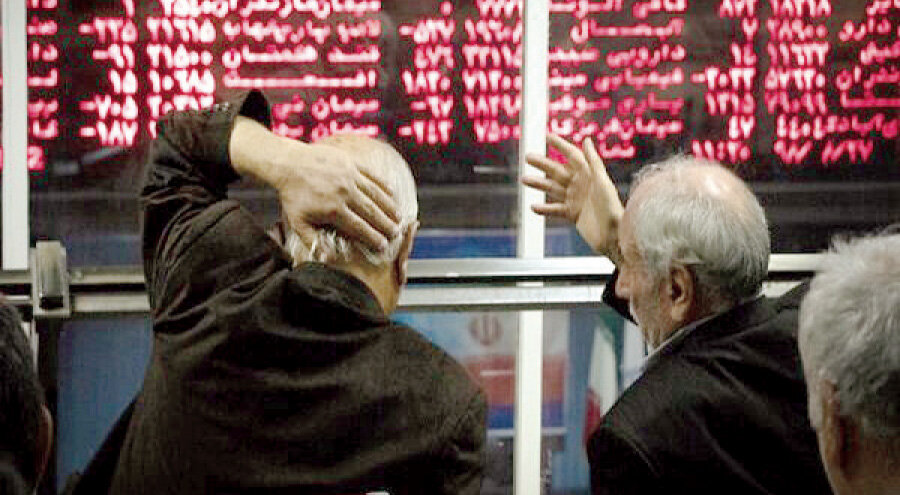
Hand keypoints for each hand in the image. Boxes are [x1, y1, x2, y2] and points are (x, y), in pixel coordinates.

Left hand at [273, 141, 400, 253]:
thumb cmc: (292, 195)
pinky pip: (372, 176)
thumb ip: (314, 242)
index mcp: (334, 210)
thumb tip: (327, 260)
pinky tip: (392, 195)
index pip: (359, 228)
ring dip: (389, 207)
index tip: (383, 246)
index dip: (373, 238)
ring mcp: (350, 177)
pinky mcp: (351, 164)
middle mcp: (345, 193)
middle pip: (372, 213)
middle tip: (396, 234)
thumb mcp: (298, 222)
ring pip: (376, 195)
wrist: (288, 164)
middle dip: (386, 225)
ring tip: (399, 218)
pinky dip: (384, 186)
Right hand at [522, 134, 623, 261]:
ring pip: (553, 189)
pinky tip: (532, 207)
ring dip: (539, 184)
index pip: (572, 156)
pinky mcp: (572, 214)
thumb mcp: (602, 182)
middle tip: (527, 157)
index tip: (547, 135)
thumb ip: (593, 162)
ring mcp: (576, 199)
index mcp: (589, 175)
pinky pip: (555, 210)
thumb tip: (586, 140)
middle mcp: (581, 185)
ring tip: (524, 179)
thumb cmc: (611, 208)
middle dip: (543, 164)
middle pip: (558, 171)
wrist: (613, 236)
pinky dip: (544, 208)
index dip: (560, 145)